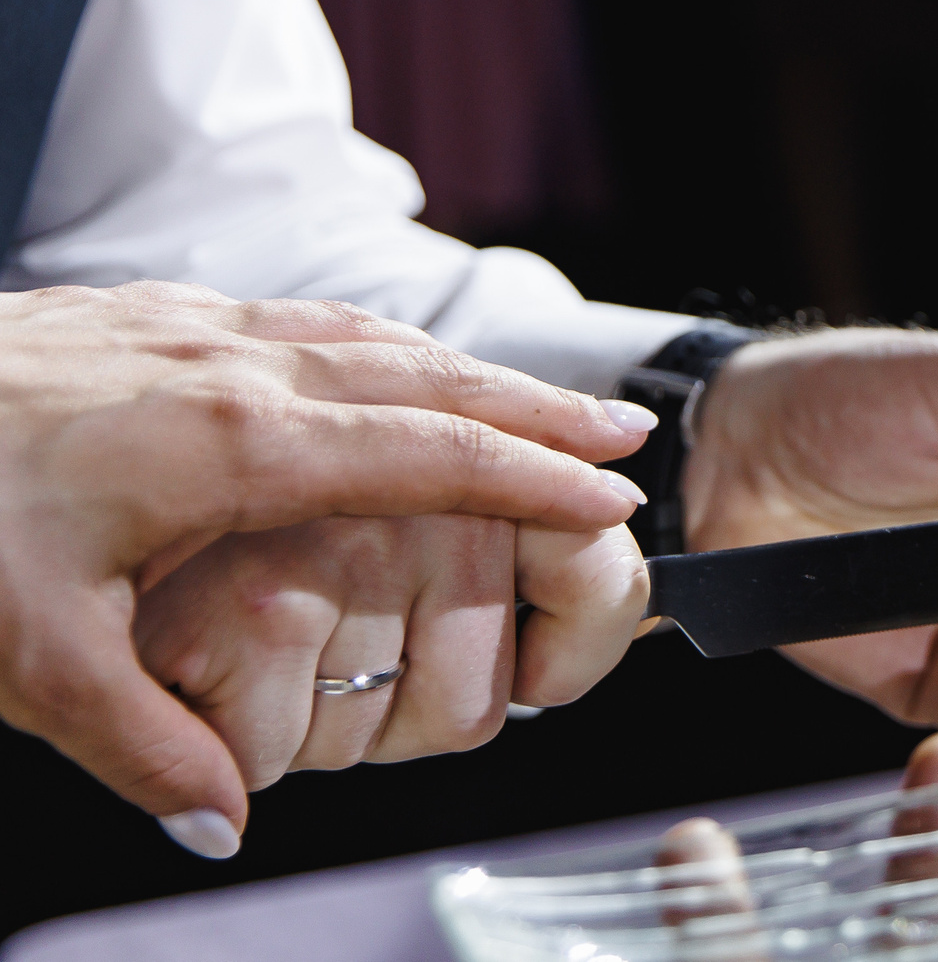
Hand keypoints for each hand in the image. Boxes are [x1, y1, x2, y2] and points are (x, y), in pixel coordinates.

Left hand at [0, 282, 654, 852]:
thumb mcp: (25, 657)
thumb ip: (140, 740)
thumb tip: (220, 819)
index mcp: (230, 441)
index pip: (425, 450)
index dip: (531, 473)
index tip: (615, 490)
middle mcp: (229, 365)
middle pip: (422, 374)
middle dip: (531, 404)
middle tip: (621, 433)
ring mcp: (185, 325)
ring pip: (364, 336)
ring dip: (461, 368)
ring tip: (526, 399)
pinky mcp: (140, 314)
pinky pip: (298, 320)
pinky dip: (373, 344)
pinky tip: (370, 363)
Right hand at [134, 514, 647, 794]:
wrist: (72, 456)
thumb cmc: (236, 508)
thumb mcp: (383, 500)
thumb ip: (492, 550)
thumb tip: (560, 662)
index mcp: (460, 471)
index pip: (592, 573)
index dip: (590, 639)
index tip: (563, 670)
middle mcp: (414, 503)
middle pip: (475, 706)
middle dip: (402, 710)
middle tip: (331, 650)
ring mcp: (326, 559)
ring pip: (374, 738)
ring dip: (318, 724)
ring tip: (263, 641)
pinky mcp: (238, 618)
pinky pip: (278, 756)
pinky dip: (238, 739)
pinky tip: (216, 666)